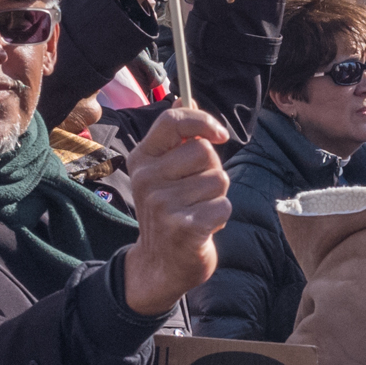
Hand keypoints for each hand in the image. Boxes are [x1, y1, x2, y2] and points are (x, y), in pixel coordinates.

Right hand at [121, 106, 232, 314]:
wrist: (161, 265)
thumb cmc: (170, 212)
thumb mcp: (163, 172)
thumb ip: (176, 138)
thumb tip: (183, 99)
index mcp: (142, 159)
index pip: (172, 121)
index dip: (202, 121)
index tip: (219, 135)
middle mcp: (147, 179)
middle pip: (204, 151)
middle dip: (212, 169)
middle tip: (197, 192)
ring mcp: (163, 204)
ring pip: (218, 179)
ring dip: (217, 196)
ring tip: (198, 209)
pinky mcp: (183, 228)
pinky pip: (223, 206)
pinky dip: (221, 216)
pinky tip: (204, 226)